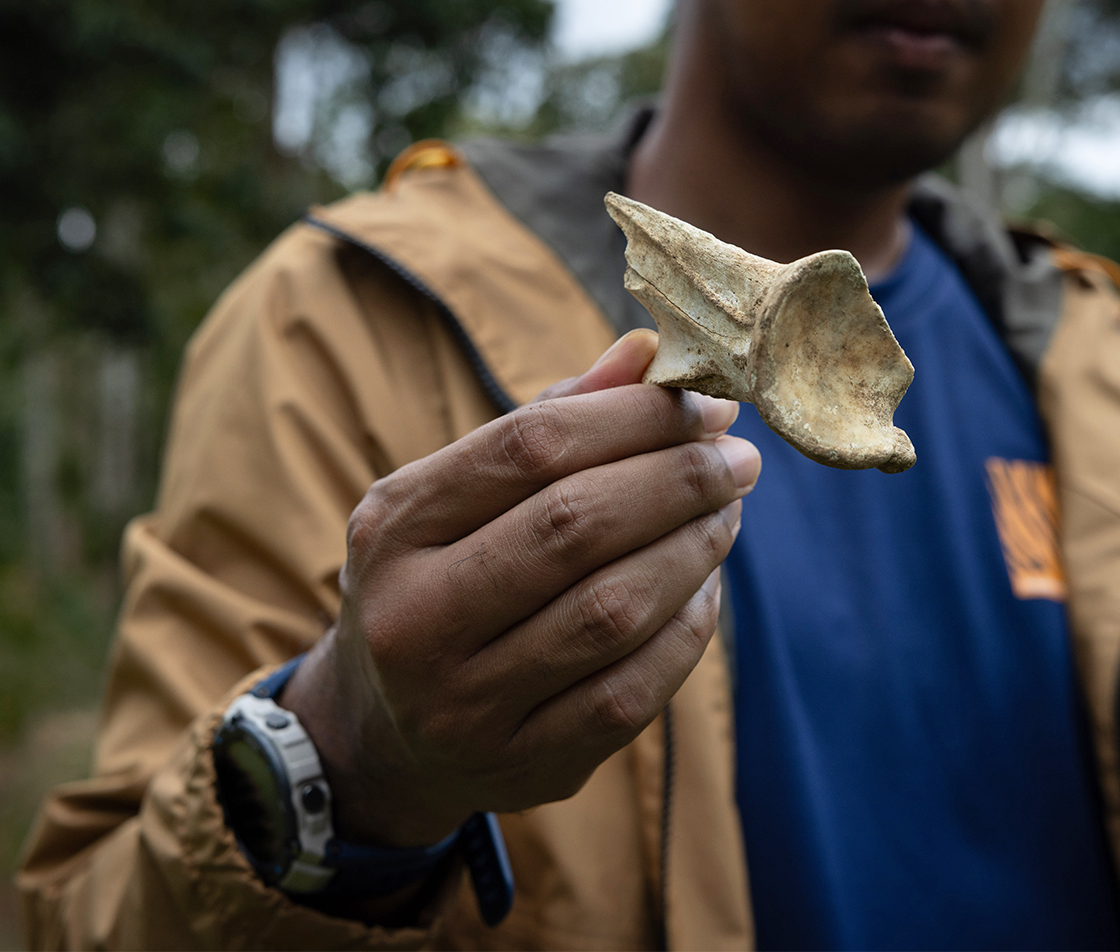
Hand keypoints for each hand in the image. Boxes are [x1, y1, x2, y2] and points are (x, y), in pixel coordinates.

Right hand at [279, 330, 759, 847]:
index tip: (703, 403)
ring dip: (692, 550)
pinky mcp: (523, 766)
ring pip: (611, 612)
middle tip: (736, 459)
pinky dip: (686, 629)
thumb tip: (648, 353)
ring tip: (728, 512)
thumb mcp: (456, 497)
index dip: (632, 417)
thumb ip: (549, 423)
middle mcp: (414, 619)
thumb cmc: (439, 581)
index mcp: (394, 526)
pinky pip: (632, 692)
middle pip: (573, 526)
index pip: (528, 447)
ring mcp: (465, 705)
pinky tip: (704, 587)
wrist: (383, 735)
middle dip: (676, 480)